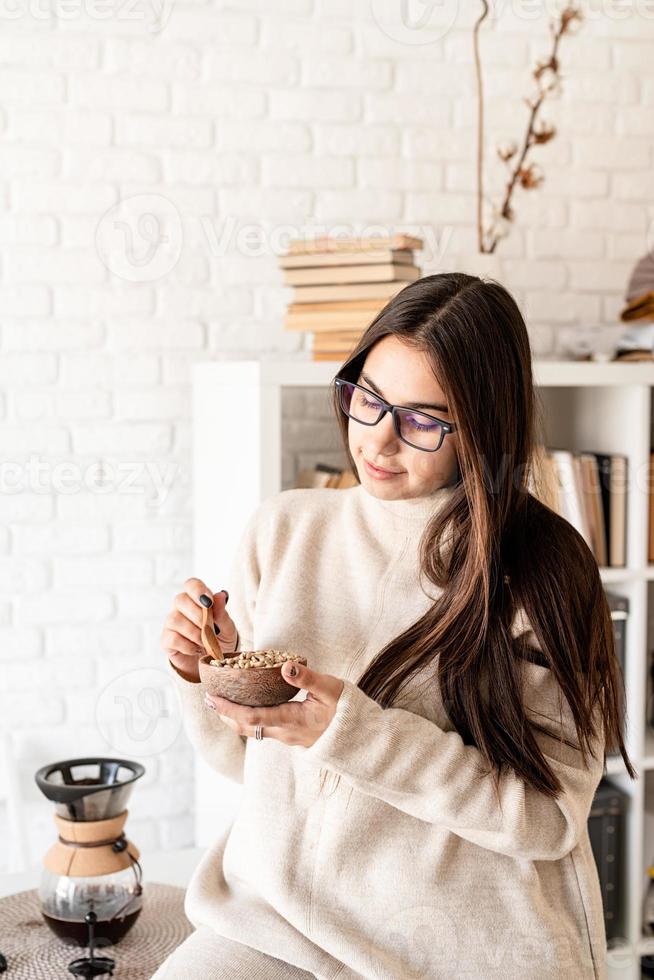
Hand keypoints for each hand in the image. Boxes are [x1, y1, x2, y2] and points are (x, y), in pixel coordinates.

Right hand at [160, 577, 237, 682]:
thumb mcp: (227, 628)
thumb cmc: (219, 641)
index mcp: (197, 600)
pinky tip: (196, 650)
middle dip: (197, 615)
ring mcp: (171, 624)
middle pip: (180, 600)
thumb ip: (222, 613)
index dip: (197, 590)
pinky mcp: (166, 640)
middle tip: (210, 629)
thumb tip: (220, 595)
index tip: (208, 602)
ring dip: (194, 632)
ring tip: (205, 642)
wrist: (212, 664)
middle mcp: (181, 608)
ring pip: (174, 619)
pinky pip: (172, 638)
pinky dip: (187, 646)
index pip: (191, 584)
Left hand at [204, 661, 344, 747]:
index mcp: (292, 721)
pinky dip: (250, 720)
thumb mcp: (332, 689)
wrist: (361, 738)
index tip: (212, 698)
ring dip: (236, 718)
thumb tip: (287, 666)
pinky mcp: (293, 736)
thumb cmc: (348, 710)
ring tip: (222, 704)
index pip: (252, 717)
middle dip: (226, 715)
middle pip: (247, 728)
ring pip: (255, 731)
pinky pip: (265, 730)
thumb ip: (308, 678)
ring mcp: (289, 737)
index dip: (229, 709)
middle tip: (209, 700)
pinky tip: (249, 709)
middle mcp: (286, 733)